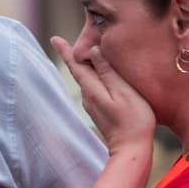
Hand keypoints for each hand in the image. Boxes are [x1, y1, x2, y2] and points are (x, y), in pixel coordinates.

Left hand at [51, 37, 155, 153]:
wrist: (132, 149)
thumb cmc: (133, 119)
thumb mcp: (122, 91)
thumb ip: (107, 71)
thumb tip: (92, 50)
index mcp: (91, 89)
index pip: (75, 65)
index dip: (65, 51)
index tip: (54, 38)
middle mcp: (88, 96)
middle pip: (79, 71)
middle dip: (75, 55)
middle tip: (68, 40)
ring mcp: (93, 105)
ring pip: (86, 79)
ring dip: (85, 65)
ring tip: (86, 51)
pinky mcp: (100, 111)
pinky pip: (94, 88)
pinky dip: (94, 76)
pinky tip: (100, 73)